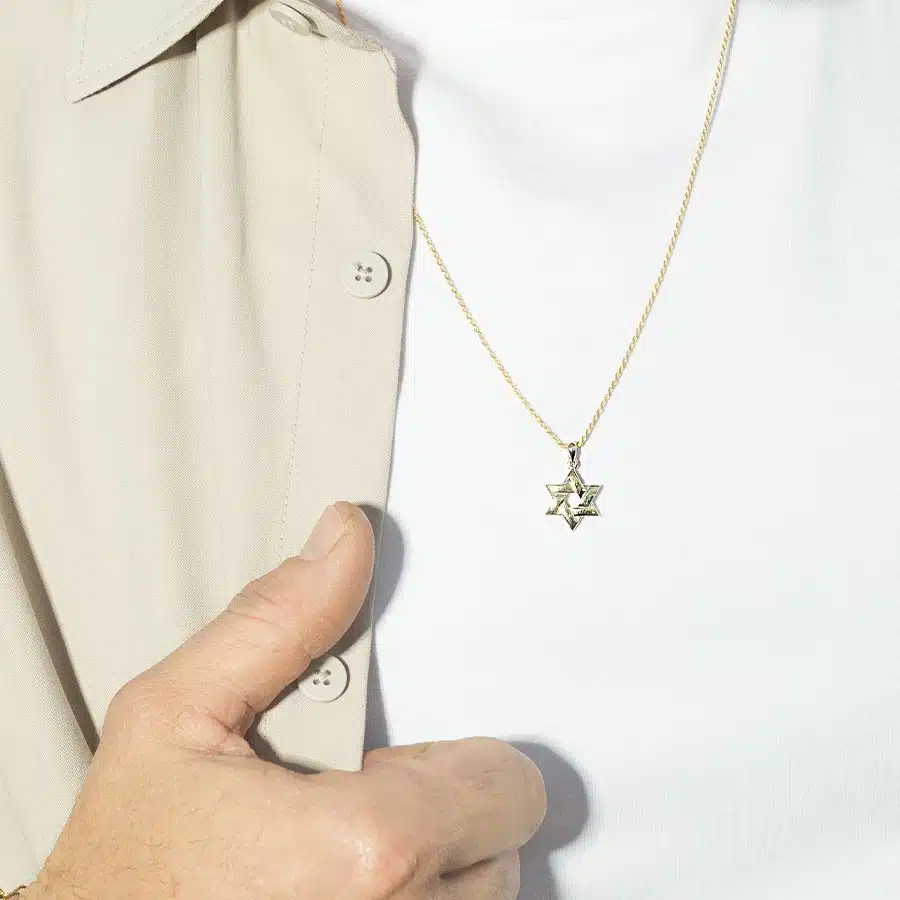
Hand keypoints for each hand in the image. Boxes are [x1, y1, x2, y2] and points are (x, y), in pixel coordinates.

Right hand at [27, 503, 545, 899]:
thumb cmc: (123, 866)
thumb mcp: (175, 713)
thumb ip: (275, 620)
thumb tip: (342, 542)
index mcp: (366, 852)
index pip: (508, 784)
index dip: (455, 759)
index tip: (401, 761)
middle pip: (500, 844)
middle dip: (441, 811)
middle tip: (358, 807)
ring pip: (477, 896)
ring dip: (431, 868)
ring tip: (343, 855)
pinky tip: (342, 888)